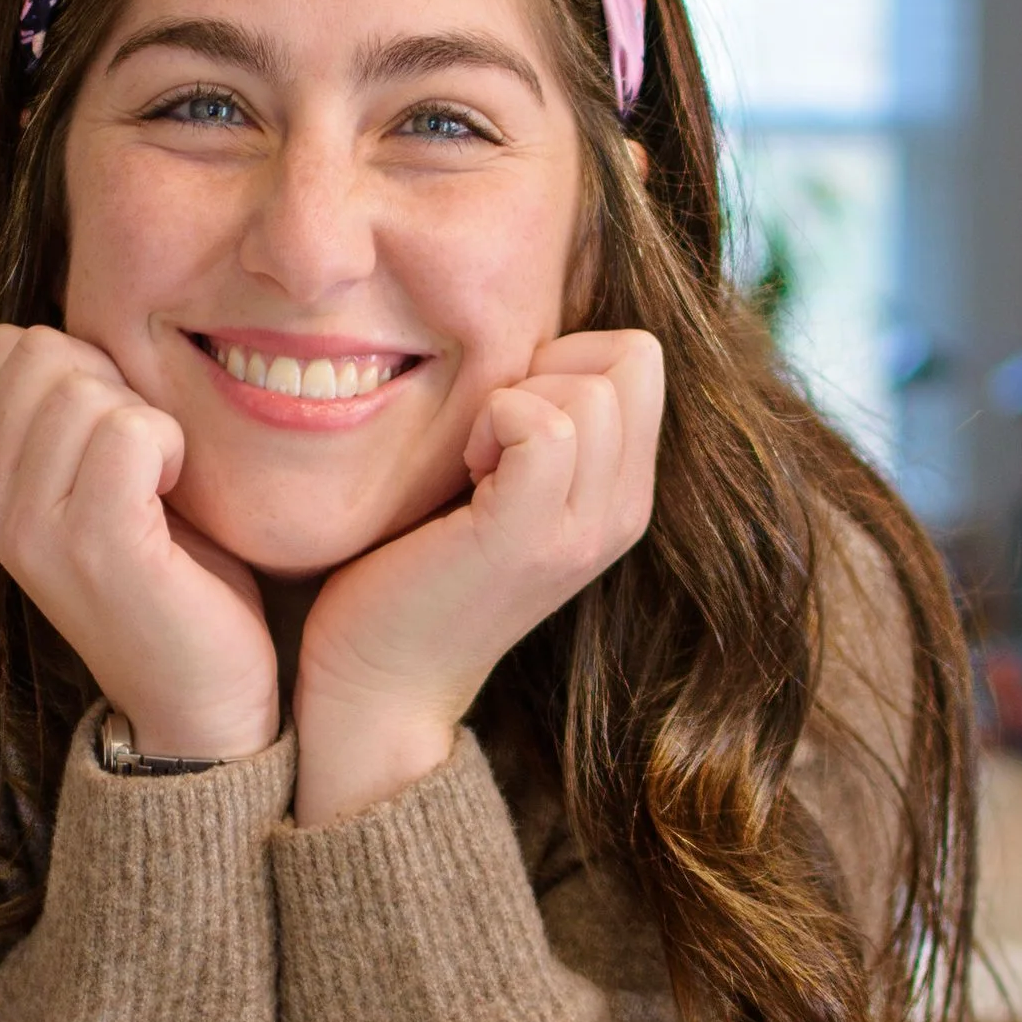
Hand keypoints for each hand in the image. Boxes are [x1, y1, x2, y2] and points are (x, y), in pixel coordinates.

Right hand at [0, 325, 280, 761]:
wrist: (199, 698)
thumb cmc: (173, 574)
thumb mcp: (99, 479)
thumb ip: (73, 408)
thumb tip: (84, 318)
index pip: (9, 344)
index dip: (82, 364)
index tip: (120, 433)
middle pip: (42, 351)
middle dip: (114, 383)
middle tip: (147, 460)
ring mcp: (33, 525)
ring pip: (85, 386)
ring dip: (148, 421)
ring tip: (162, 486)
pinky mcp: (93, 544)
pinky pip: (129, 430)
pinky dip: (172, 448)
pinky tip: (176, 498)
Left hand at [292, 330, 664, 825]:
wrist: (380, 685)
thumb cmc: (415, 569)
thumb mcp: (500, 483)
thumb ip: (537, 419)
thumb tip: (527, 335)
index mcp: (623, 495)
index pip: (641, 355)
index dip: (565, 358)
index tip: (503, 421)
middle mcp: (621, 514)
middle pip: (633, 357)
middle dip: (549, 367)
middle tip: (487, 438)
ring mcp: (582, 530)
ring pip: (595, 386)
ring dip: (514, 398)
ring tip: (472, 463)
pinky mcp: (527, 539)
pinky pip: (545, 424)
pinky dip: (493, 421)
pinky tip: (461, 472)